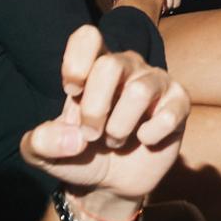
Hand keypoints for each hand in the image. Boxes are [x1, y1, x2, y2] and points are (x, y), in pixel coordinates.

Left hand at [20, 24, 188, 204]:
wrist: (110, 183)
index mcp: (92, 67)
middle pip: (110, 65)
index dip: (76, 63)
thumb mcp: (44, 154)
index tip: (72, 92)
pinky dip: (151, 135)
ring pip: (139, 91)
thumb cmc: (78, 155)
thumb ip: (40, 142)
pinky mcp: (179, 103)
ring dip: (120, 127)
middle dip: (95, 109)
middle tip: (91, 134)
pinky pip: (169, 114)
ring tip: (115, 141)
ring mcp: (155, 82)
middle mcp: (127, 66)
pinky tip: (145, 140)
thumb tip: (74, 136)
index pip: (88, 38)